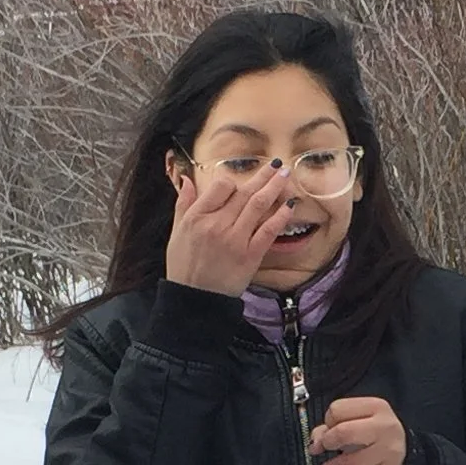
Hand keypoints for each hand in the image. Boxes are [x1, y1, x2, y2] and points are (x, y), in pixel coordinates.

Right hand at [164, 160, 296, 296]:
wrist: (194, 300)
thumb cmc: (183, 267)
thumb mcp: (176, 233)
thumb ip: (183, 204)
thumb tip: (188, 179)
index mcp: (197, 217)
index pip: (221, 186)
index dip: (233, 180)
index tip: (239, 182)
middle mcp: (217, 224)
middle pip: (244, 192)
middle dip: (263, 176)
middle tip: (277, 164)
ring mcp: (235, 239)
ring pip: (258, 206)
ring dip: (274, 187)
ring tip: (285, 175)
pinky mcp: (250, 255)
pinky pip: (268, 230)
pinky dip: (280, 216)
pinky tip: (289, 205)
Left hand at [309, 395, 405, 464]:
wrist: (402, 446)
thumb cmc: (372, 431)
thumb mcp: (355, 419)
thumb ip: (329, 427)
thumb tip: (315, 445)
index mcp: (376, 406)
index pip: (337, 410)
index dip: (328, 421)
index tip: (331, 430)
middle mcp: (385, 427)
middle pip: (343, 433)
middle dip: (328, 443)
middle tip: (326, 450)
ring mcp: (389, 451)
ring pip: (348, 462)